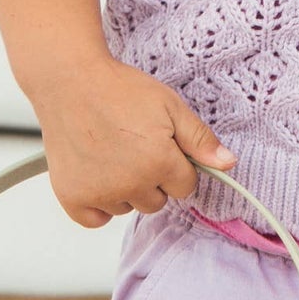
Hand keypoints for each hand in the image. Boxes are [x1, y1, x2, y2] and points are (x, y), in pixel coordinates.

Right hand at [32, 55, 232, 226]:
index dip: (176, 166)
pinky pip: (96, 220)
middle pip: (157, 202)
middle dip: (152, 179)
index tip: (161, 146)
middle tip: (133, 148)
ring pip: (128, 208)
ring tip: (111, 154)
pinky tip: (97, 177)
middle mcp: (130, 183)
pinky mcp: (72, 196)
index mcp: (159, 163)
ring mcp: (99, 192)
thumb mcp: (170, 106)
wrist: (70, 79)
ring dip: (125, 190)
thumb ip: (200, 139)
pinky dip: (98, 205)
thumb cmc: (119, 89)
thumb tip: (228, 164)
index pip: (185, 187)